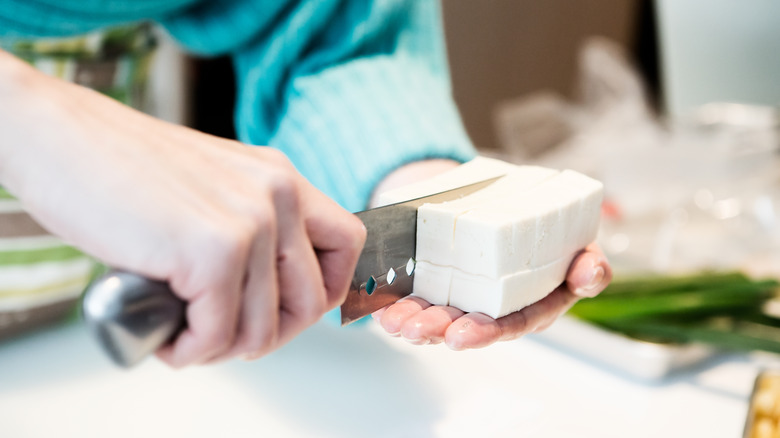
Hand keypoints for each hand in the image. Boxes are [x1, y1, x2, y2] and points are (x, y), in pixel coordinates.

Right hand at [0, 51, 365, 366]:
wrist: (60, 139)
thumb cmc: (123, 169)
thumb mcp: (214, 186)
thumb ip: (252, 225)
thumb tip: (270, 296)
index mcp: (282, 176)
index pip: (347, 244)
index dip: (326, 289)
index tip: (287, 311)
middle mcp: (278, 194)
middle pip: (313, 300)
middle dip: (270, 333)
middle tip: (224, 334)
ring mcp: (250, 221)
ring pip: (263, 328)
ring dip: (223, 348)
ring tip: (185, 334)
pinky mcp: (211, 250)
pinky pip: (219, 335)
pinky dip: (191, 351)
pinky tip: (167, 338)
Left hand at [373, 244, 610, 348]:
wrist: (495, 190)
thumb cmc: (536, 222)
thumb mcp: (570, 239)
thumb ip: (587, 261)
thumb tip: (590, 272)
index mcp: (528, 302)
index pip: (509, 324)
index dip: (485, 332)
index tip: (461, 335)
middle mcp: (492, 305)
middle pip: (465, 325)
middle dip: (438, 329)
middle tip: (416, 328)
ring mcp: (459, 295)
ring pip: (435, 315)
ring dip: (412, 321)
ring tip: (395, 321)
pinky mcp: (432, 281)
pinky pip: (412, 297)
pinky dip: (394, 304)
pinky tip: (381, 307)